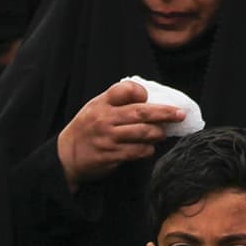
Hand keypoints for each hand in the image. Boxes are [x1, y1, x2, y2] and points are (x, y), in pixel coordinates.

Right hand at [56, 81, 184, 190]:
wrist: (66, 154)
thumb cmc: (86, 128)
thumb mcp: (95, 107)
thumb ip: (117, 102)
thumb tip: (148, 100)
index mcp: (102, 103)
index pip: (126, 90)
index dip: (141, 92)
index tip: (149, 97)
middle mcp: (105, 118)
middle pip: (141, 112)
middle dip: (164, 113)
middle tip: (180, 114)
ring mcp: (108, 137)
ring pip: (141, 133)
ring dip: (157, 133)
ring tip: (163, 133)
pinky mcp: (110, 155)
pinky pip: (136, 151)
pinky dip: (147, 150)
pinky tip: (149, 148)